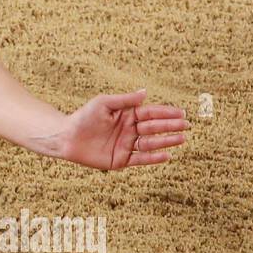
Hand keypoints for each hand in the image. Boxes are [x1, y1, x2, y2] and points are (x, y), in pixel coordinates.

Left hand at [52, 89, 188, 169]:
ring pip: (150, 143)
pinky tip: (166, 156)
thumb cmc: (84, 116)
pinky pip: (140, 159)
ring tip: (181, 139)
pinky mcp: (121, 160)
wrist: (66, 137)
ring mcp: (126, 145)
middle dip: (170, 126)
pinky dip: (153, 158)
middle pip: (154, 128)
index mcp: (127, 115)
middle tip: (186, 126)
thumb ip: (125, 100)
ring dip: (166, 141)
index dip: (166, 113)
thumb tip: (145, 92)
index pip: (151, 113)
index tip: (181, 113)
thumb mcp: (104, 103)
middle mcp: (129, 130)